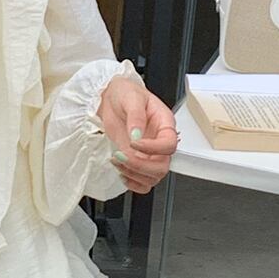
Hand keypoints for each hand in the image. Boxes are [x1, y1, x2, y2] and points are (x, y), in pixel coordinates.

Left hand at [97, 74, 178, 194]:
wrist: (109, 99)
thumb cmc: (124, 94)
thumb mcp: (131, 98)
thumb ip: (136, 116)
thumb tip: (137, 135)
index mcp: (165, 124)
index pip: (169, 145)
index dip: (153, 149)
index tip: (133, 143)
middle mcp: (159, 142)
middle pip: (162, 166)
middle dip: (140, 165)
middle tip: (120, 155)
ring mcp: (149, 155)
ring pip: (152, 177)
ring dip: (133, 174)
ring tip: (117, 160)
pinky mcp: (137, 162)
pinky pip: (143, 182)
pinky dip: (133, 183)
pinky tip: (121, 172)